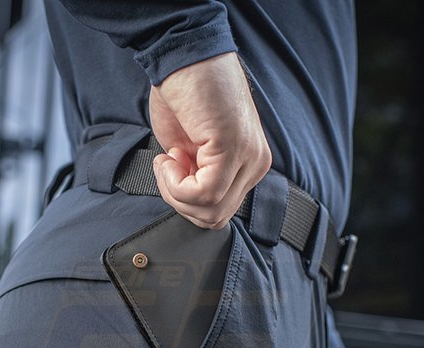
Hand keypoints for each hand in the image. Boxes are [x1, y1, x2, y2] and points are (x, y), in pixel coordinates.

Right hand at [149, 52, 271, 228]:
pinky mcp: (234, 149)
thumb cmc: (183, 93)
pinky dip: (175, 184)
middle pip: (216, 217)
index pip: (221, 211)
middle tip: (168, 169)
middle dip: (181, 202)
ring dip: (176, 192)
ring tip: (169, 160)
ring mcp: (248, 157)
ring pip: (210, 210)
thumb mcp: (189, 151)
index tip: (174, 171)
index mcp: (247, 164)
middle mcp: (255, 163)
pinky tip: (170, 157)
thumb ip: (195, 178)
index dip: (187, 201)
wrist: (182, 55)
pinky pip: (203, 194)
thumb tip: (186, 200)